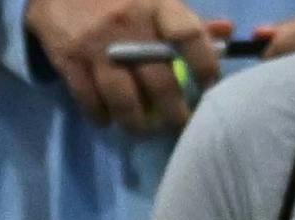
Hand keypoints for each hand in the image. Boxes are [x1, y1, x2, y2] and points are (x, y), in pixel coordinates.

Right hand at [24, 0, 225, 130]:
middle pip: (159, 80)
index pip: (189, 36)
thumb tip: (224, 32)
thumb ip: (185, 18)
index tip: (209, 85)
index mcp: (156, 5)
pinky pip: (89, 100)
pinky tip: (108, 120)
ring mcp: (97, 47)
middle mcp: (129, 26)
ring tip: (144, 131)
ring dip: (137, 123)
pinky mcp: (70, 60)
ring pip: (124, 99)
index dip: (204, 64)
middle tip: (180, 124)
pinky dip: (100, 116)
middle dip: (173, 110)